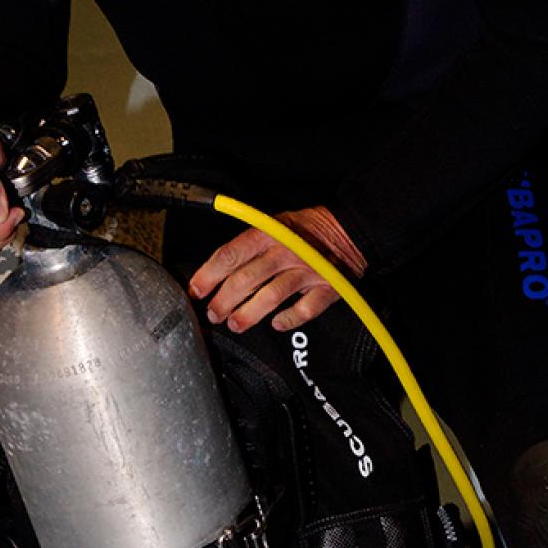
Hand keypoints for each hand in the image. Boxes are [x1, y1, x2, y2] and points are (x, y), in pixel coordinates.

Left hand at [188, 207, 366, 334]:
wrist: (350, 229)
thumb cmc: (307, 230)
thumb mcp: (274, 223)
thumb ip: (249, 243)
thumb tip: (217, 269)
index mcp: (268, 233)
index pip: (229, 255)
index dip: (208, 275)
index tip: (196, 290)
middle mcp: (285, 251)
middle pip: (245, 280)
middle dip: (223, 301)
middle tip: (214, 314)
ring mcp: (307, 270)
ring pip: (270, 296)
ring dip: (248, 314)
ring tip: (235, 323)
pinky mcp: (327, 287)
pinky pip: (305, 309)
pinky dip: (289, 319)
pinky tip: (277, 324)